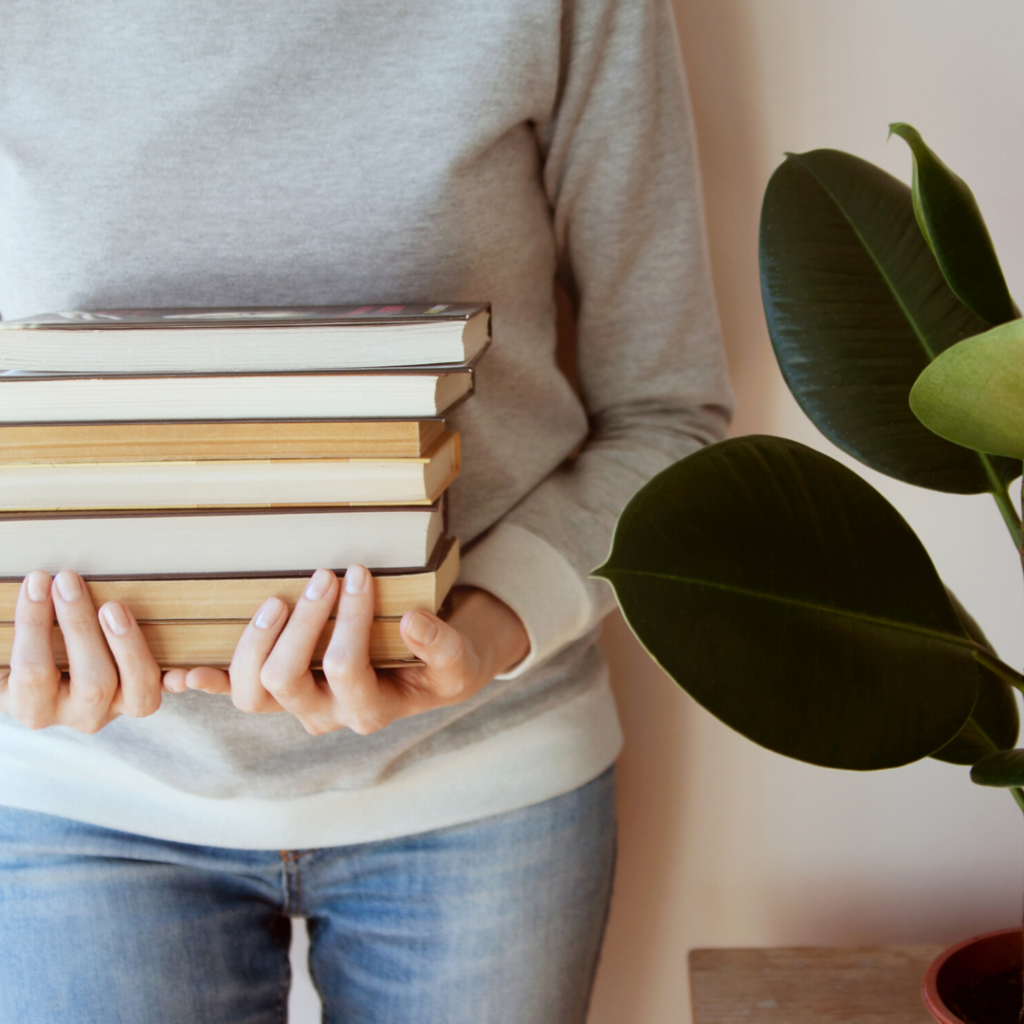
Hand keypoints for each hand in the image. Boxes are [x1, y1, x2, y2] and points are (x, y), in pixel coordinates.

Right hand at [0, 570, 162, 732]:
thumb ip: (17, 631)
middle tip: (69, 580)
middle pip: (92, 682)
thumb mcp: (10, 650)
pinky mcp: (141, 696)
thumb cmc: (27, 655)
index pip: (34, 672)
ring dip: (128, 645)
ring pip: (136, 691)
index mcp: (34, 707)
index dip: (36, 625)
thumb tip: (29, 591)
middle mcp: (77, 715)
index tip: (38, 580)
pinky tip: (182, 668)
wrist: (51, 684)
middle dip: (80, 626)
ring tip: (112, 605)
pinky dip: (175, 677)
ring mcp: (115, 708)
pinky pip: (163, 691)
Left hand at [167, 566, 529, 735]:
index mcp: (370, 710)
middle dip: (301, 624)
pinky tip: (181, 674)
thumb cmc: (441, 665)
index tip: (359, 572)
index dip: (348, 620)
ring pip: (252, 692)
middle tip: (322, 576)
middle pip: (287, 680)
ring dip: (256, 641)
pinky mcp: (278, 690)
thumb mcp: (456, 658)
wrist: (428, 679)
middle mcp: (325, 715)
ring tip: (278, 599)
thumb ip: (440, 645)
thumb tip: (411, 620)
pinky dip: (206, 684)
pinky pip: (234, 692)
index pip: (347, 667)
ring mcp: (296, 704)